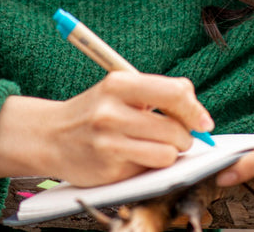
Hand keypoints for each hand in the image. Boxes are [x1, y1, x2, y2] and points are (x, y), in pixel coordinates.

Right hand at [0, 71, 213, 185]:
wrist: (51, 136)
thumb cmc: (95, 112)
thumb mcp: (119, 90)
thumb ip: (157, 94)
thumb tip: (198, 113)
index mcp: (118, 83)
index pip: (175, 93)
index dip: (195, 110)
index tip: (203, 122)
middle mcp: (112, 111)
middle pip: (176, 129)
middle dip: (185, 137)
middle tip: (177, 137)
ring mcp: (109, 141)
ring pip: (167, 153)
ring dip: (170, 154)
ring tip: (156, 147)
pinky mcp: (109, 168)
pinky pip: (150, 169)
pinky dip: (151, 166)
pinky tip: (136, 157)